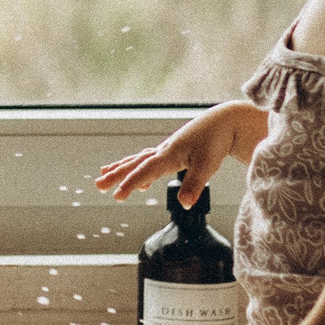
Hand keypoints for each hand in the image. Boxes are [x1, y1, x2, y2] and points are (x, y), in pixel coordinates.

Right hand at [94, 102, 250, 205]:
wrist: (226, 121)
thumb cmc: (217, 139)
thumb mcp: (208, 165)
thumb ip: (194, 185)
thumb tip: (184, 204)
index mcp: (169, 154)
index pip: (144, 171)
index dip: (129, 184)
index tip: (116, 196)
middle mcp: (164, 150)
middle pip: (135, 163)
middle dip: (116, 175)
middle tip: (98, 185)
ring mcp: (168, 149)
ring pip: (139, 160)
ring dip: (122, 168)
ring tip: (105, 173)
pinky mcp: (175, 150)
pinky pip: (150, 160)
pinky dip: (140, 169)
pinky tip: (143, 182)